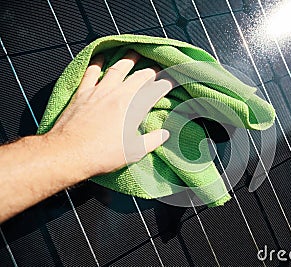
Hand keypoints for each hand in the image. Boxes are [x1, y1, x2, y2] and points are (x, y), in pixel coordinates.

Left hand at [47, 50, 172, 176]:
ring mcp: (99, 92)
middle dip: (149, 71)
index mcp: (133, 108)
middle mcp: (118, 94)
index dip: (164, 85)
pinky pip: (91, 72)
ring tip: (133, 54)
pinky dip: (97, 63)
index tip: (169, 83)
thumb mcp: (133, 152)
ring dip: (127, 60)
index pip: (154, 91)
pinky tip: (100, 58)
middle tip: (155, 69)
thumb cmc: (101, 155)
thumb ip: (152, 141)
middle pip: (138, 76)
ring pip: (117, 69)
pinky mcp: (82, 93)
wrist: (68, 153)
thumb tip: (164, 134)